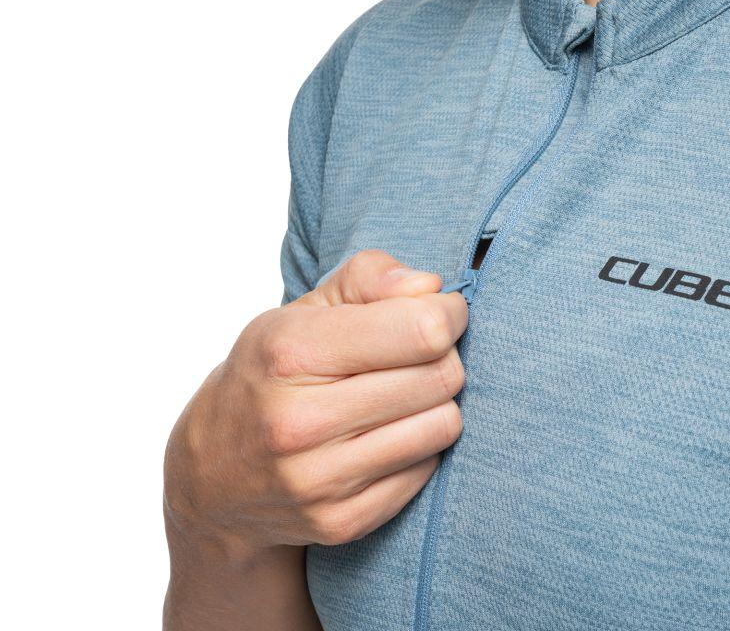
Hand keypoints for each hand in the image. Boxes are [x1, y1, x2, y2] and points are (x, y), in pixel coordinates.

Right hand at [164, 250, 467, 562]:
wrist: (213, 476)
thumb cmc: (273, 375)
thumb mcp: (303, 310)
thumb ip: (369, 277)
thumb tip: (431, 287)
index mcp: (290, 352)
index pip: (423, 329)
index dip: (448, 314)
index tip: (441, 313)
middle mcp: (299, 421)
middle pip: (442, 376)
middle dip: (445, 357)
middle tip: (421, 356)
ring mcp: (319, 479)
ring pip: (443, 426)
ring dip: (438, 404)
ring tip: (405, 395)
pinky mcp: (341, 521)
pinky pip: (428, 470)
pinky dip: (420, 448)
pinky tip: (386, 436)